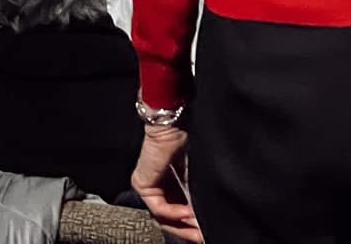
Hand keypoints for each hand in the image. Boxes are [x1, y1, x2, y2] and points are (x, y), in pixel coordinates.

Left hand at [133, 124, 202, 240]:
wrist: (178, 118)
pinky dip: (174, 212)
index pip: (178, 210)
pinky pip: (159, 206)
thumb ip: (198, 192)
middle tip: (203, 237)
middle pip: (169, 218)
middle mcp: (156, 186)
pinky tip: (189, 214)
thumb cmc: (192, 136)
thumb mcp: (198, 170)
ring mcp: (147, 186)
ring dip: (182, 224)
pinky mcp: (143, 184)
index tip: (206, 231)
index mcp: (171, 181)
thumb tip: (208, 213)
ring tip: (200, 228)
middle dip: (187, 230)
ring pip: (163, 216)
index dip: (192, 224)